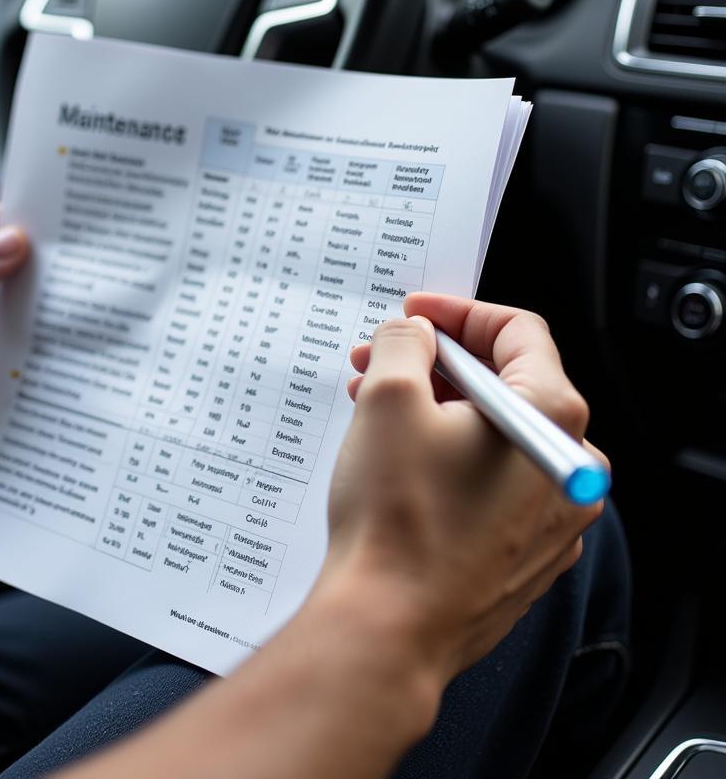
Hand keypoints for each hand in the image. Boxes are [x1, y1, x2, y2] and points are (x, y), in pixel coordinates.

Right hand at [321, 292, 606, 686]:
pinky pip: (492, 482)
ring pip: (493, 435)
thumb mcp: (388, 399)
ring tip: (373, 410)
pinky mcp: (525, 552)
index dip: (458, 312)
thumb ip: (404, 343)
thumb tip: (412, 333)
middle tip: (378, 361)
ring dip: (435, 410)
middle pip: (505, 384)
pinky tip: (399, 463)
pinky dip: (448, 458)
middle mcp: (568, 465)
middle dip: (435, 365)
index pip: (517, 331)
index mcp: (551, 417)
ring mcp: (551, 516)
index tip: (413, 314)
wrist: (389, 628)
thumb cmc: (396, 518)